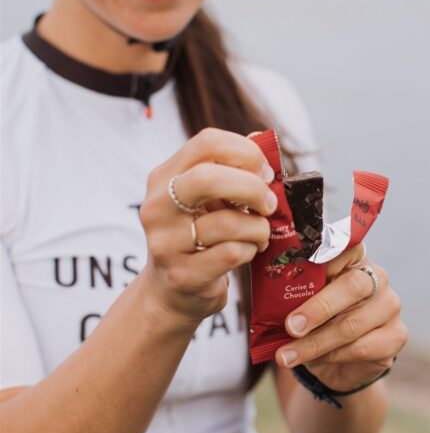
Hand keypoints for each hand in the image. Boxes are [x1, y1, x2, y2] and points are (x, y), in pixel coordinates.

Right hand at [139, 128, 276, 324]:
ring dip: (258, 228)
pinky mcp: (182, 274)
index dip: (245, 152)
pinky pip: (231, 254)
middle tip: (269, 203)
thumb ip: (231, 170)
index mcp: (164, 177)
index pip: (206, 142)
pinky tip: (247, 252)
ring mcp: (165, 242)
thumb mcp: (207, 199)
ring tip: (260, 234)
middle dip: (252, 188)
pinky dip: (250, 250)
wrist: (172, 291)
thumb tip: (262, 141)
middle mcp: (157, 206)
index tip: (264, 172)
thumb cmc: (199, 235)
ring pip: (227, 223)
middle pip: (208, 178)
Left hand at [275, 245, 407, 391]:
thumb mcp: (302, 301)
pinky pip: (361, 348)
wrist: (337, 361)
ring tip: (286, 355)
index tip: (297, 269)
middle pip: (353, 286)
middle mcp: (378, 277)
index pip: (343, 248)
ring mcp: (390, 306)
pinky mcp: (396, 336)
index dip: (322, 257)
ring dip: (315, 343)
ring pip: (352, 324)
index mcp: (354, 258)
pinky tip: (312, 361)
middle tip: (290, 326)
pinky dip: (331, 356)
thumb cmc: (316, 321)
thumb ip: (295, 291)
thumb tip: (268, 296)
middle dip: (318, 308)